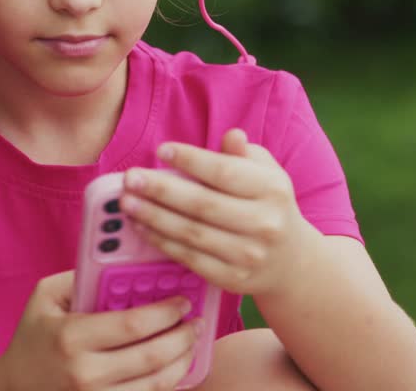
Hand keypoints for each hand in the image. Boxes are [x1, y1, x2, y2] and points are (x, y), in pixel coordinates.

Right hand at [0, 269, 200, 390]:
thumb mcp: (45, 297)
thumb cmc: (33, 337)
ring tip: (191, 344)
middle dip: (183, 336)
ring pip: (156, 384)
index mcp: (71, 336)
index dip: (165, 312)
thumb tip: (125, 262)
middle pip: (152, 356)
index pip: (133, 324)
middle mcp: (85, 372)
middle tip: (195, 322)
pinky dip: (167, 385)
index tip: (182, 301)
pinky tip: (175, 368)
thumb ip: (82, 275)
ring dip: (183, 363)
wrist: (13, 388)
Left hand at [120, 129, 319, 297]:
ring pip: (192, 234)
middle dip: (161, 190)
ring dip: (154, 217)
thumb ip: (243, 156)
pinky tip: (142, 227)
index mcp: (272, 190)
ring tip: (126, 203)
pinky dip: (162, 242)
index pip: (225, 173)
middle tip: (130, 178)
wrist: (289, 262)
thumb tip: (231, 136)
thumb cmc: (267, 205)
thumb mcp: (265, 174)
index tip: (161, 150)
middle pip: (203, 205)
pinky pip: (190, 259)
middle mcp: (263, 223)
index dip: (191, 161)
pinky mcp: (232, 279)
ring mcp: (248, 254)